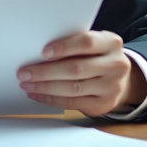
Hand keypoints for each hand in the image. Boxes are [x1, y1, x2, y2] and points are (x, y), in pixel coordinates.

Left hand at [17, 30, 146, 116]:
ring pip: (72, 88)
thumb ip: (75, 45)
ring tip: (27, 83)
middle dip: (46, 71)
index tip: (43, 52)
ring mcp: (111, 87)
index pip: (86, 42)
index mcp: (111, 43)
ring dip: (45, 87)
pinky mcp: (103, 104)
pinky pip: (72, 103)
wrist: (121, 80)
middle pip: (76, 68)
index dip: (64, 47)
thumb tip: (39, 51)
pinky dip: (51, 99)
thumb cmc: (98, 57)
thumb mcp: (95, 44)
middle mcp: (115, 65)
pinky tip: (37, 94)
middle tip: (24, 72)